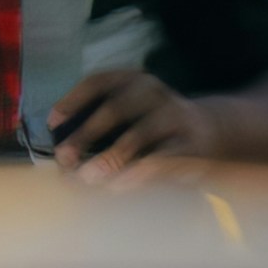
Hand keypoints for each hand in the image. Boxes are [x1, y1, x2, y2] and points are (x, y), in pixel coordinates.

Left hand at [48, 69, 219, 178]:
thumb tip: (63, 164)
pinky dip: (140, 172)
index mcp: (133, 82)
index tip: (54, 122)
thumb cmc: (154, 131)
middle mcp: (155, 93)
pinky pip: (165, 157)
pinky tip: (119, 185)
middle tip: (65, 158)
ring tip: (88, 177)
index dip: (73, 100)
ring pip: (141, 132)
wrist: (214, 134)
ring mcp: (177, 116)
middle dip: (87, 134)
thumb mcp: (128, 119)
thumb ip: (96, 132)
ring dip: (111, 156)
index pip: (99, 82)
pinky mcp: (193, 144)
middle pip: (117, 107)